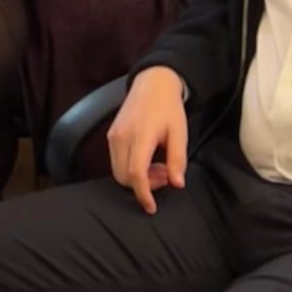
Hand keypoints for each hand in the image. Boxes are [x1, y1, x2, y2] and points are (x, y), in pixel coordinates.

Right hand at [107, 66, 188, 214]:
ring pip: (118, 171)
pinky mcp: (111, 135)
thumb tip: (177, 184)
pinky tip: (148, 159)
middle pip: (123, 177)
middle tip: (165, 176)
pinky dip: (131, 169)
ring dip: (137, 178)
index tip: (152, 208)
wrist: (152, 84)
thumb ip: (177, 159)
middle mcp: (121, 137)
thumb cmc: (168, 108)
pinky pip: (116, 161)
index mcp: (140, 136)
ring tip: (159, 167)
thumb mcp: (179, 132)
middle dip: (143, 186)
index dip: (144, 194)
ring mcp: (113, 136)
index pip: (136, 173)